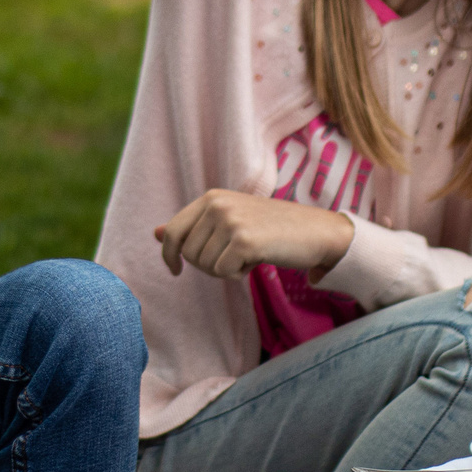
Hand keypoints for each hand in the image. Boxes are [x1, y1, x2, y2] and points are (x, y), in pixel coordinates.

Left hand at [154, 190, 353, 280]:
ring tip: (249, 254)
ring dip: (225, 269)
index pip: (172, 231)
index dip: (169, 255)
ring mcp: (230, 221)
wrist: (316, 232)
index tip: (175, 270)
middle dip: (207, 264)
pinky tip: (257, 260)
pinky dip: (238, 274)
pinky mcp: (244, 240)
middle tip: (235, 256)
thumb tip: (155, 233)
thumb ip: (194, 226)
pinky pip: (222, 273)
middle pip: (188, 254)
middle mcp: (217, 204)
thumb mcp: (230, 221)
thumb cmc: (273, 229)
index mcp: (211, 197)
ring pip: (204, 266)